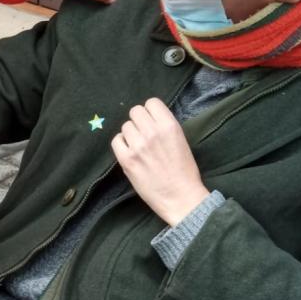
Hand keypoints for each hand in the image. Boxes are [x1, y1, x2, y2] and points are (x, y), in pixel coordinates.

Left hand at [110, 97, 209, 224]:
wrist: (180, 197)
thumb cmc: (184, 171)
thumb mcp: (181, 140)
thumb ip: (165, 126)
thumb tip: (149, 118)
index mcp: (169, 126)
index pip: (151, 102)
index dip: (151, 111)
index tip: (152, 121)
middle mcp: (152, 132)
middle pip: (135, 111)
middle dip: (139, 121)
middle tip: (143, 133)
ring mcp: (138, 146)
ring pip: (125, 126)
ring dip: (130, 134)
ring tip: (138, 146)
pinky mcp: (126, 159)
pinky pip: (116, 141)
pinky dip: (121, 145)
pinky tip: (129, 152)